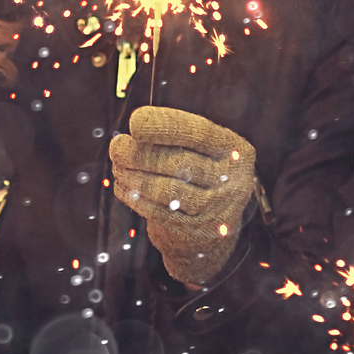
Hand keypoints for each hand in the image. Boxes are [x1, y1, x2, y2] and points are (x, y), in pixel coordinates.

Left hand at [108, 106, 256, 286]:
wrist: (214, 228)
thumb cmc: (200, 175)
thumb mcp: (204, 150)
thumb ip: (178, 136)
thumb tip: (136, 128)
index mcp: (236, 151)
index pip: (200, 133)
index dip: (166, 126)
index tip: (135, 121)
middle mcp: (231, 180)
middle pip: (180, 163)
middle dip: (142, 153)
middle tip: (117, 146)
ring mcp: (214, 209)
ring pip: (167, 190)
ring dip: (134, 176)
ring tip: (118, 165)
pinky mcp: (194, 231)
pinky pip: (158, 212)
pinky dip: (135, 197)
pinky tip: (122, 186)